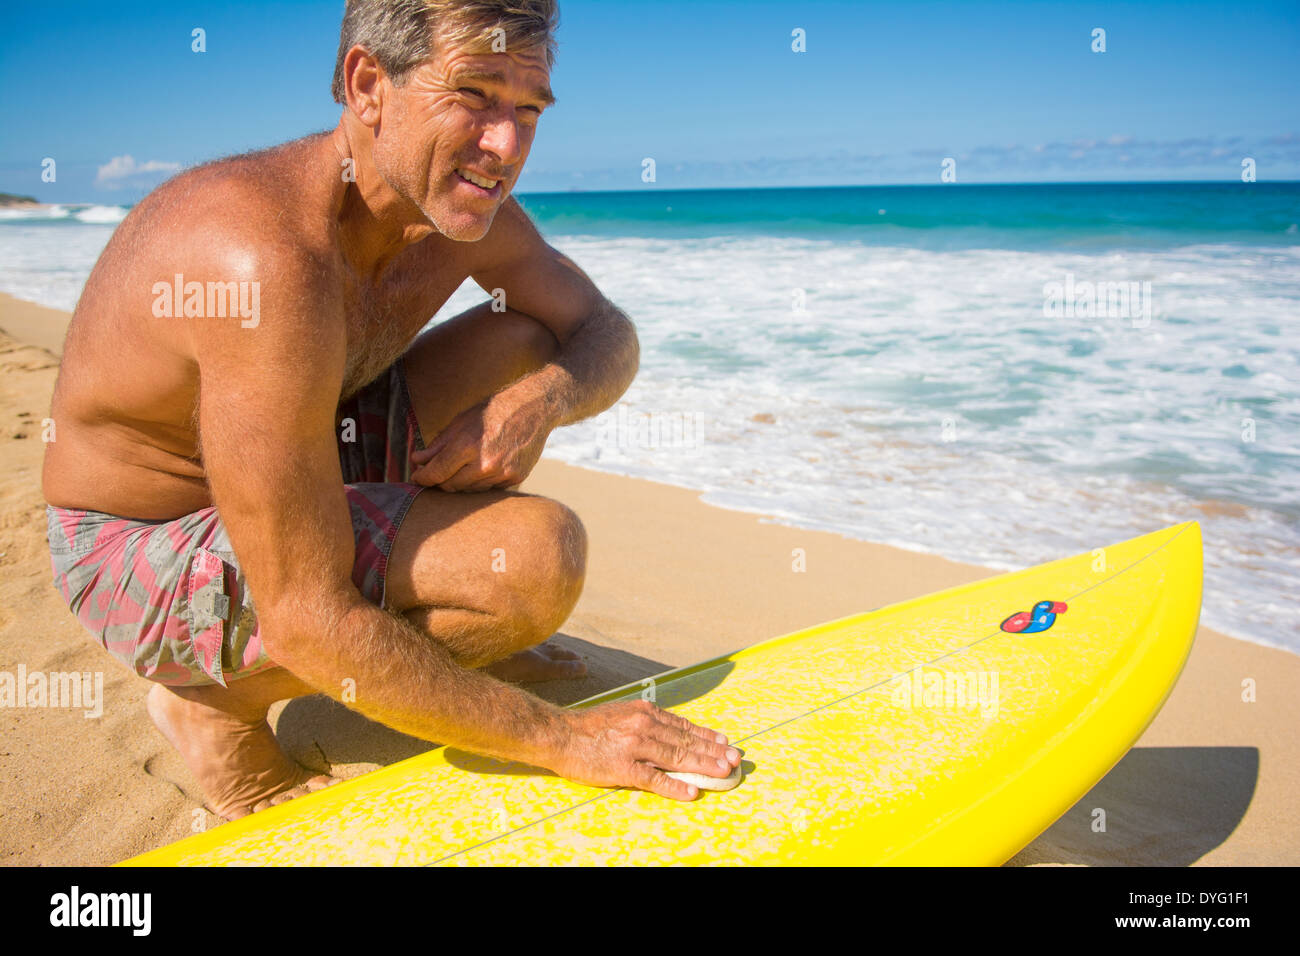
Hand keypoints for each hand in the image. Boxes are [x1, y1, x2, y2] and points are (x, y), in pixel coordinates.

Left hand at [410, 387, 552, 491]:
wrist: (533, 409)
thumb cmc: (493, 411)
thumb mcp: (461, 422)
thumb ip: (438, 445)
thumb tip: (416, 460)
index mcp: (467, 445)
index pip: (436, 473)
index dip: (422, 478)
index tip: (416, 477)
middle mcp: (485, 463)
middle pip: (451, 486)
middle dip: (440, 480)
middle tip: (435, 473)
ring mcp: (501, 473)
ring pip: (470, 490)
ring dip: (461, 482)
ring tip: (462, 466)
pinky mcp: (514, 478)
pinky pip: (489, 488)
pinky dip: (481, 481)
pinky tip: (483, 466)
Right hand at [551, 699, 740, 800]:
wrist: (559, 734)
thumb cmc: (589, 726)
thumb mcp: (622, 713)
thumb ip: (646, 722)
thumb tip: (673, 733)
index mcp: (645, 712)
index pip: (683, 726)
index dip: (707, 736)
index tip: (725, 743)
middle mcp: (644, 726)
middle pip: (686, 741)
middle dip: (714, 752)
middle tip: (735, 759)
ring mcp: (634, 747)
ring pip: (677, 758)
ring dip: (703, 766)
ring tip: (723, 773)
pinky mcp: (623, 768)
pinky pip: (654, 779)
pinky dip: (675, 786)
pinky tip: (691, 792)